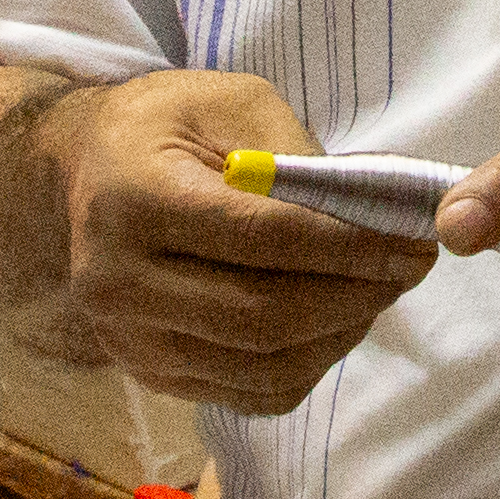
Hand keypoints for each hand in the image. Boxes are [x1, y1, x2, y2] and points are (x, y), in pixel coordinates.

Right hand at [36, 70, 436, 413]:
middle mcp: (117, 282)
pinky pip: (248, 394)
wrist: (84, 173)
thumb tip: (376, 218)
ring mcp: (128, 341)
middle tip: (410, 270)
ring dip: (338, 336)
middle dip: (354, 296)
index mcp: (133, 200)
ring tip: (379, 294)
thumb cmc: (166, 127)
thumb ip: (296, 158)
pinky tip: (335, 325)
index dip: (348, 247)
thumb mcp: (231, 104)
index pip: (260, 238)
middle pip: (262, 315)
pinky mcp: (149, 376)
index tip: (414, 242)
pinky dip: (307, 367)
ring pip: (260, 366)